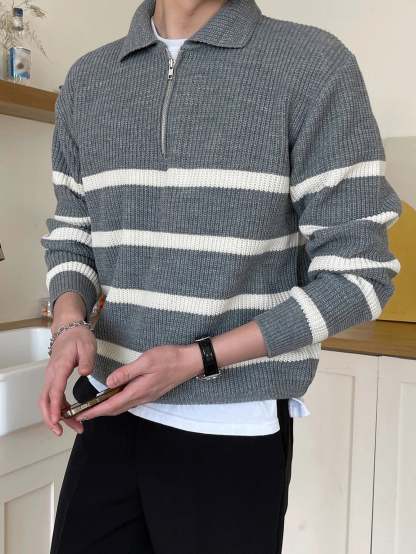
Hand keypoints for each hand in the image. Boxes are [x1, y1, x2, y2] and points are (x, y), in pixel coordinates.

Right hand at [38, 325, 95, 435]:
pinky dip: (59, 409)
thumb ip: (86, 360)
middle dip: (51, 418)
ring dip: (57, 416)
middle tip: (61, 431)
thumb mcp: (87, 346)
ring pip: (48, 401)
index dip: (54, 408)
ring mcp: (52, 377)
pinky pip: (53, 397)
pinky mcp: (55, 378)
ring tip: (73, 427)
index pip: (54, 391)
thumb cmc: (78, 337)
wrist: (70, 328)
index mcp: (59, 368)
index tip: (57, 421)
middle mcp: (52, 374)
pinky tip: (70, 415)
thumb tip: (84, 372)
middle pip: (45, 401)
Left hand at [74, 343, 202, 420]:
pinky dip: (118, 403)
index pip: (112, 405)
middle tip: (83, 412)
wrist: (190, 362)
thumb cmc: (169, 358)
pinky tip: (114, 397)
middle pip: (116, 409)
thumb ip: (126, 372)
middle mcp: (142, 397)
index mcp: (138, 390)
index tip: (82, 414)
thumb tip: (108, 384)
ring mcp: (147, 396)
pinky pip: (130, 401)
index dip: (95, 410)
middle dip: (99, 412)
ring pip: (123, 406)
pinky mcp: (151, 392)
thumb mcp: (146, 361)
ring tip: (94, 406)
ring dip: (108, 408)